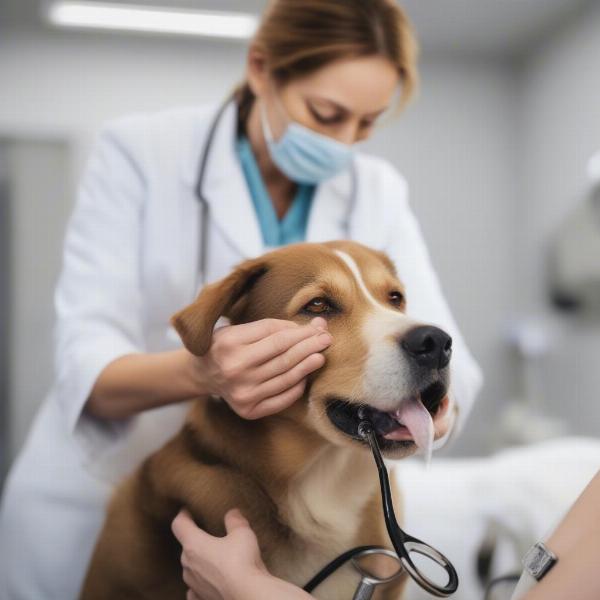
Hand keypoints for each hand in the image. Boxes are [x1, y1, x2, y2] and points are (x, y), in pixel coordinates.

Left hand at [171, 508, 267, 599]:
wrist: (248, 595)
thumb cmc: (242, 562)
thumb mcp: (242, 533)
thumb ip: (234, 520)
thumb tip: (232, 513)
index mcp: (194, 544)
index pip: (179, 525)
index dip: (183, 515)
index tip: (187, 511)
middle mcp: (188, 565)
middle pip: (186, 547)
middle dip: (196, 540)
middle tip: (210, 536)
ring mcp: (193, 585)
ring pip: (190, 569)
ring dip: (199, 563)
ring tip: (215, 559)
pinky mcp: (200, 599)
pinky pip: (195, 590)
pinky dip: (202, 584)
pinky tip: (211, 582)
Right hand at [190, 316, 331, 418]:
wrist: (202, 374)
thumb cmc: (226, 346)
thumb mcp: (240, 329)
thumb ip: (274, 327)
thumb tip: (314, 326)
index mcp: (230, 344)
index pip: (275, 336)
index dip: (300, 331)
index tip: (318, 327)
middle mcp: (234, 370)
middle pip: (282, 356)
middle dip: (309, 346)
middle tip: (327, 339)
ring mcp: (242, 393)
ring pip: (285, 377)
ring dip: (307, 365)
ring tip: (321, 356)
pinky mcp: (248, 410)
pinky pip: (281, 398)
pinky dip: (297, 386)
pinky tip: (305, 376)